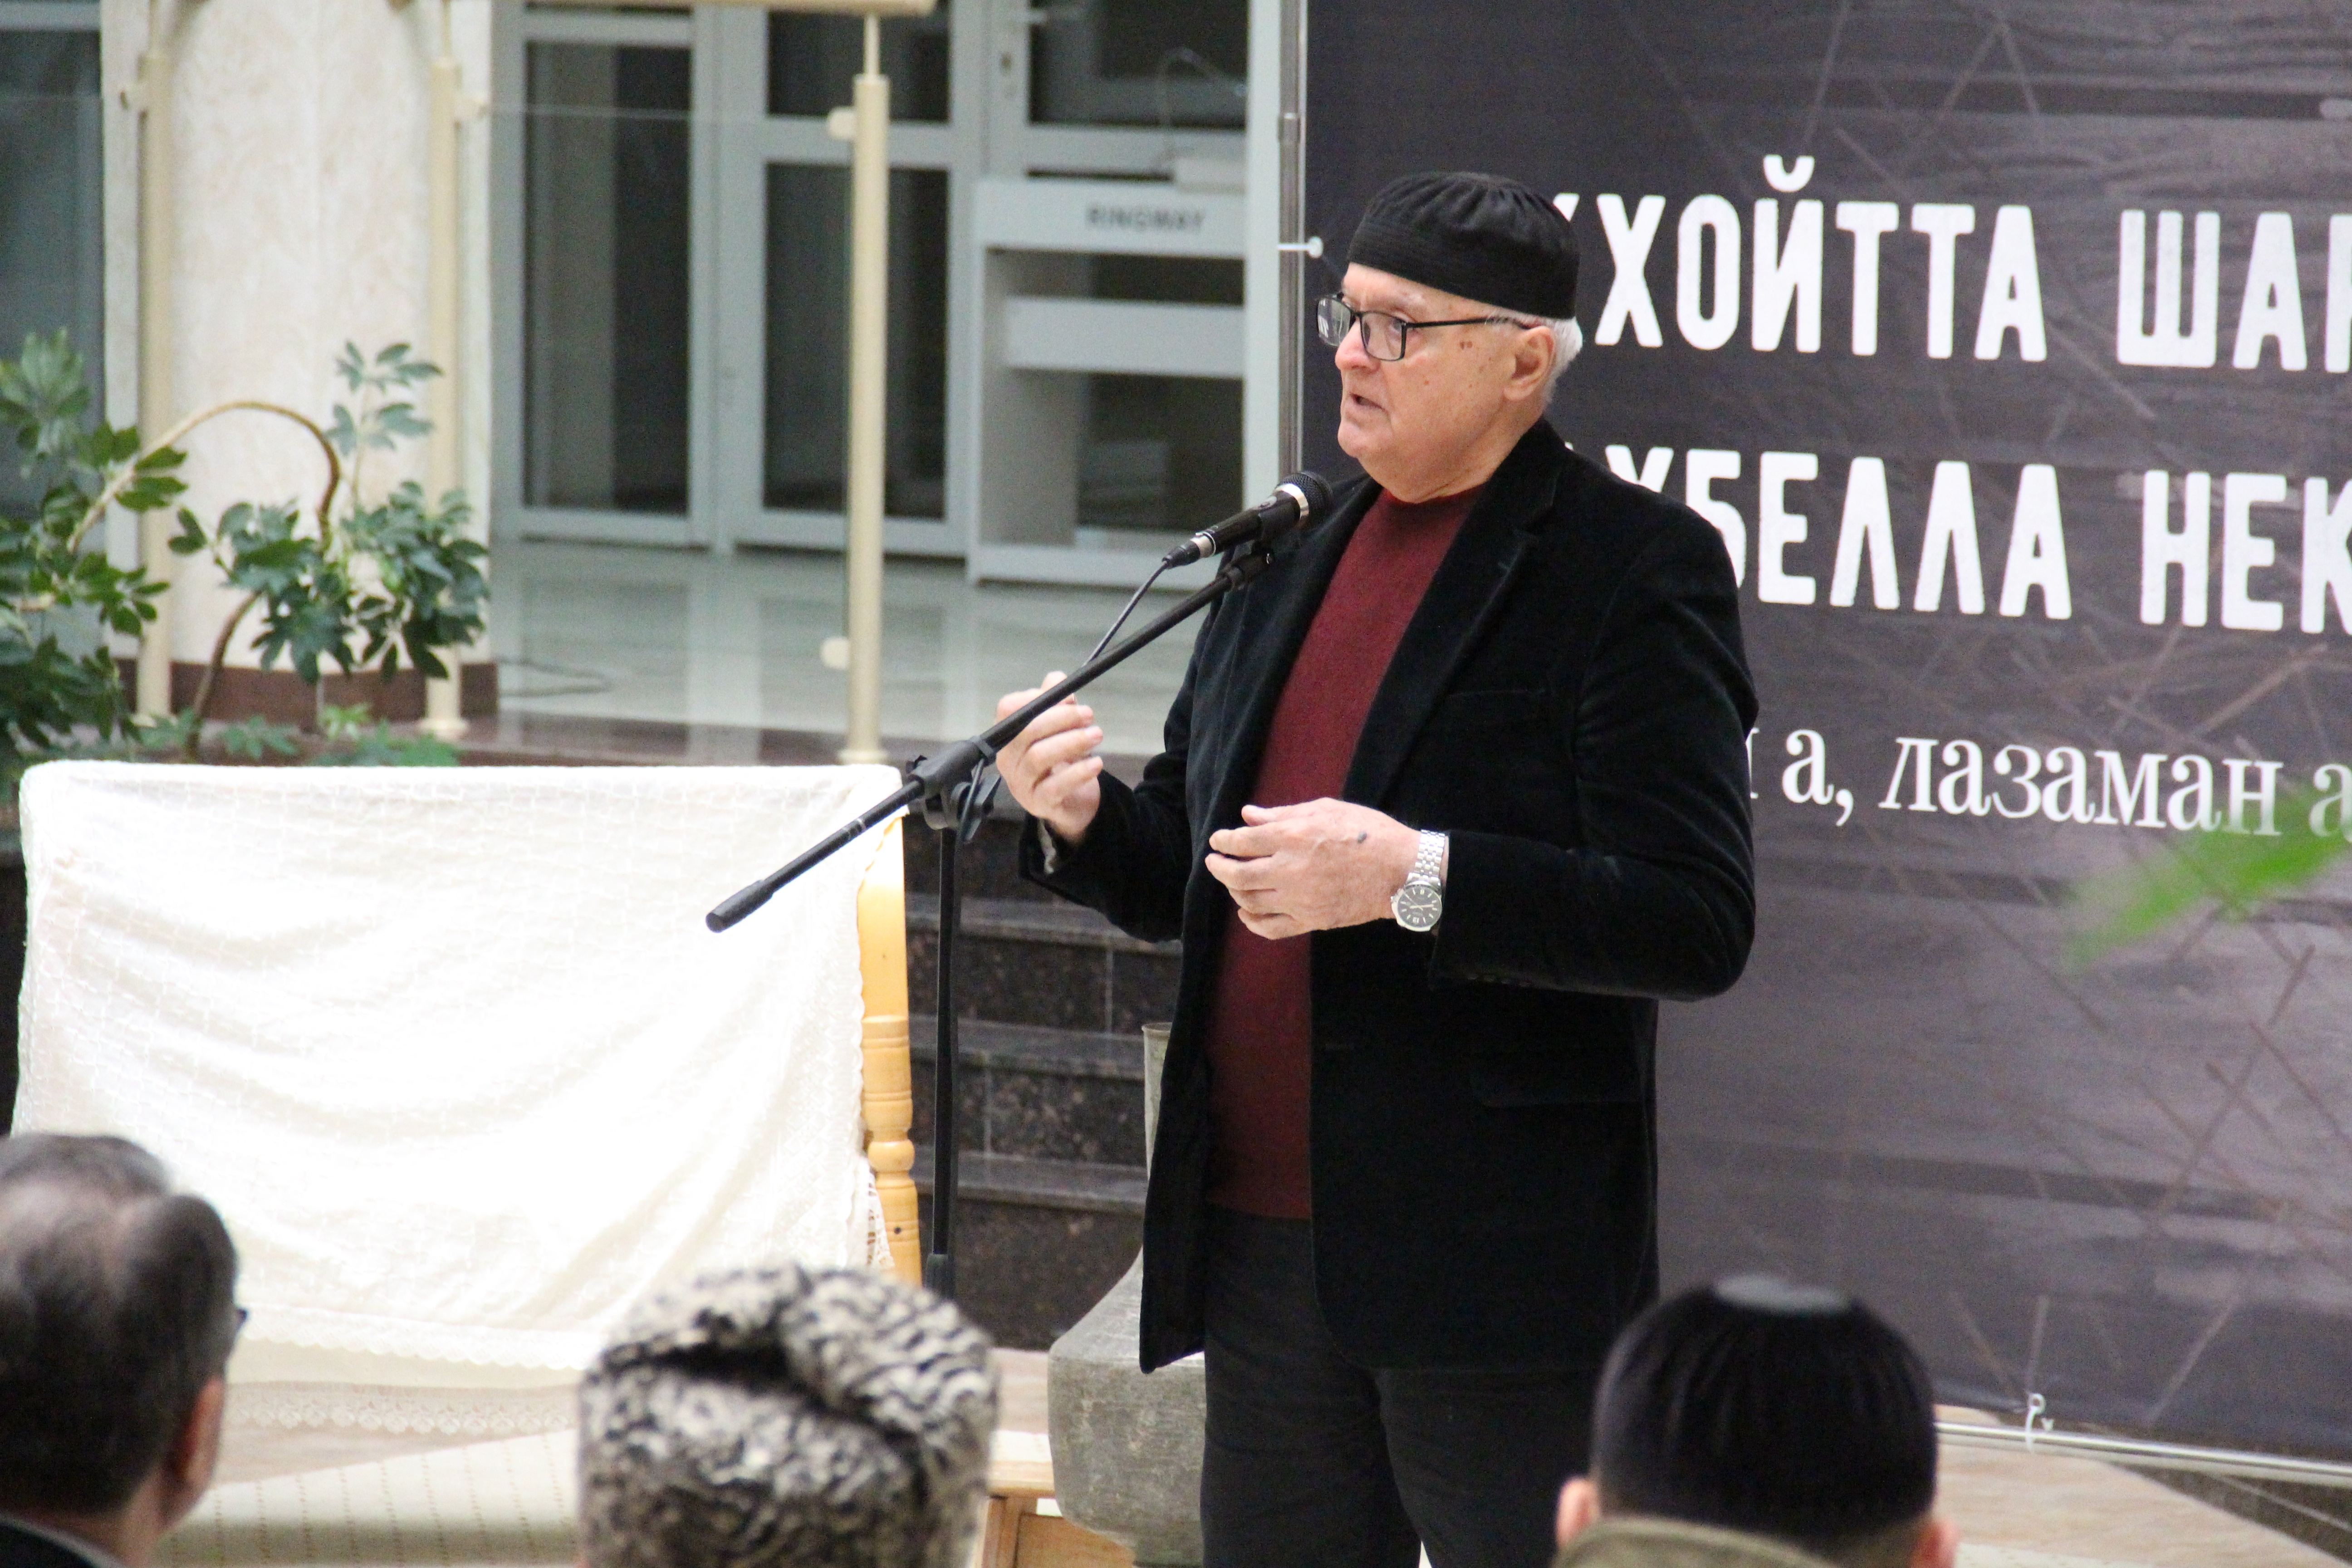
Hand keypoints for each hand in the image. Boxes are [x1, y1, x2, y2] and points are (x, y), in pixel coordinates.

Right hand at [995, 672, 1102, 844]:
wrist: (1071, 802)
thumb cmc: (1062, 760)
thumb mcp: (1060, 728)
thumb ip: (1057, 701)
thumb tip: (1056, 680)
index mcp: (1009, 735)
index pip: (1008, 709)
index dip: (1035, 697)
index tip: (1066, 696)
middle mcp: (1008, 759)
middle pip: (1026, 732)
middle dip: (1060, 718)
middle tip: (1088, 715)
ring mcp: (1021, 784)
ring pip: (1039, 757)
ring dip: (1072, 742)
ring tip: (1097, 735)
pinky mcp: (1039, 804)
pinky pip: (1055, 786)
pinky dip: (1078, 772)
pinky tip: (1096, 763)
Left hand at [1204, 799, 1419, 939]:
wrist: (1402, 870)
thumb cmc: (1368, 832)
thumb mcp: (1326, 809)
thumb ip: (1283, 813)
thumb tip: (1248, 815)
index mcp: (1293, 837)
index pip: (1242, 842)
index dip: (1223, 841)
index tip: (1218, 840)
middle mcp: (1290, 870)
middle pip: (1237, 875)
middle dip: (1218, 868)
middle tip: (1213, 862)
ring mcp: (1299, 899)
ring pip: (1249, 901)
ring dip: (1234, 891)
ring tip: (1233, 882)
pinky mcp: (1311, 920)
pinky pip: (1271, 928)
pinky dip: (1252, 923)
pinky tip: (1246, 913)